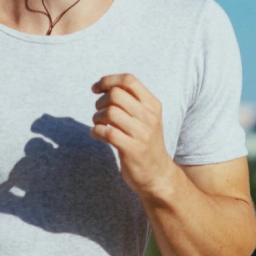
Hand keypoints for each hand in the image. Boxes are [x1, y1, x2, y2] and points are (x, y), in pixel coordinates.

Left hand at [92, 73, 175, 197]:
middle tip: (99, 112)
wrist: (158, 174)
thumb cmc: (146, 142)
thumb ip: (131, 101)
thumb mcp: (146, 117)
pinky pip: (107, 132)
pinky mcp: (133, 150)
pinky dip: (96, 131)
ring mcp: (142, 134)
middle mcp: (149, 117)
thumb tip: (105, 86)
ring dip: (97, 117)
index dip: (108, 80)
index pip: (128, 80)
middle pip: (116, 94)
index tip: (96, 88)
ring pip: (110, 113)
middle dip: (100, 101)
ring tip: (98, 124)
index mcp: (152, 104)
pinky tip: (97, 134)